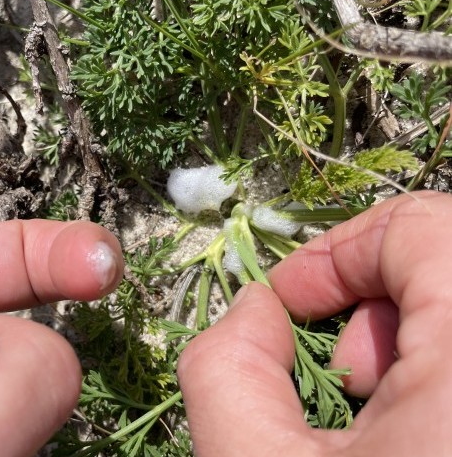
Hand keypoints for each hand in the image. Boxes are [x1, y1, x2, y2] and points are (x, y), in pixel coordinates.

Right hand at [178, 191, 451, 455]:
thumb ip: (227, 366)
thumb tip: (255, 308)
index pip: (426, 229)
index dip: (336, 250)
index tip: (290, 303)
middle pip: (449, 260)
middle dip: (369, 295)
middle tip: (335, 366)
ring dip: (401, 334)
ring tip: (366, 404)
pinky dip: (431, 365)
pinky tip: (402, 428)